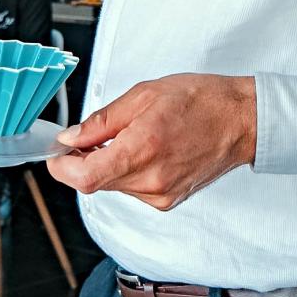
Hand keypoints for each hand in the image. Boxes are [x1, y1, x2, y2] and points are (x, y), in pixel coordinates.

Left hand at [47, 74, 256, 210]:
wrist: (240, 121)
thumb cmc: (200, 101)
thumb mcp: (142, 96)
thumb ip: (101, 121)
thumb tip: (72, 137)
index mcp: (142, 149)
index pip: (85, 177)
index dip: (62, 167)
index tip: (55, 154)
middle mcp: (151, 180)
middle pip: (96, 181)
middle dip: (82, 160)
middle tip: (84, 136)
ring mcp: (161, 194)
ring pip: (113, 184)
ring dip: (106, 164)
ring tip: (124, 135)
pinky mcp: (168, 200)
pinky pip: (132, 188)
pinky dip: (126, 170)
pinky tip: (141, 149)